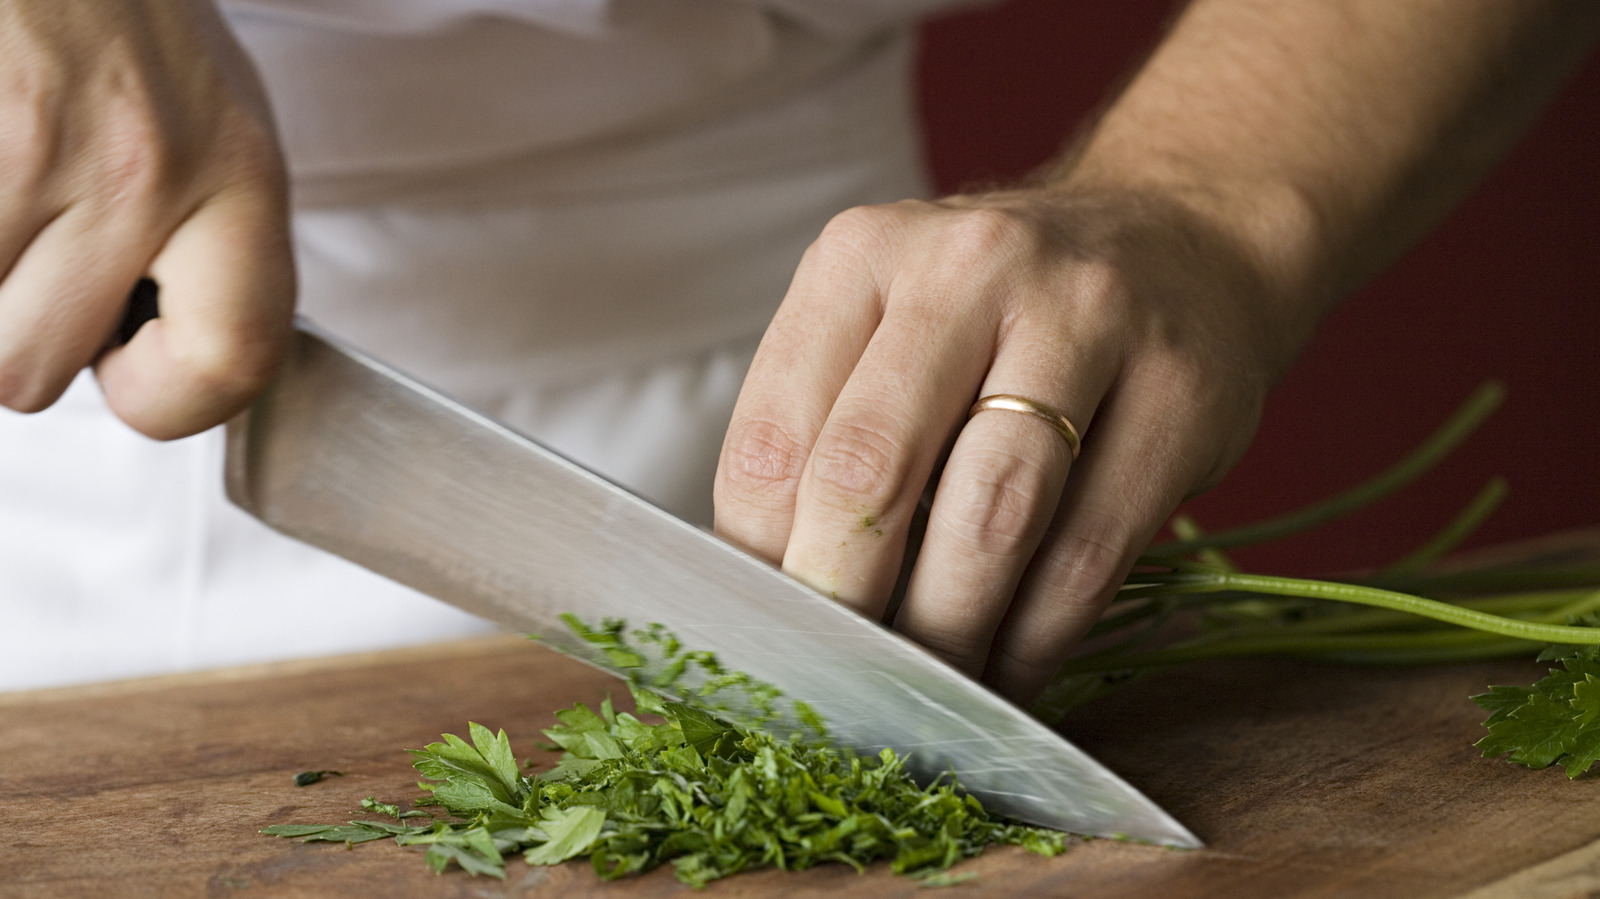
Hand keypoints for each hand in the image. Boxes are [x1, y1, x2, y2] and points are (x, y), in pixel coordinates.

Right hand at [0, 0, 293, 438]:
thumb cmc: (121, 17)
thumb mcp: (214, 127)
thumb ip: (209, 252)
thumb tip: (173, 369)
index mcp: (239, 176)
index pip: (233, 361)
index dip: (169, 401)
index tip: (131, 372)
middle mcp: (146, 167)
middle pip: (32, 371)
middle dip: (12, 336)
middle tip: (31, 258)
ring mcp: (36, 146)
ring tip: (9, 197)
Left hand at [714, 187, 1315, 703]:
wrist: (1180, 239)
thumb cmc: (1003, 311)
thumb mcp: (891, 323)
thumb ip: (825, 428)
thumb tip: (772, 590)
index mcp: (862, 255)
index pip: (773, 439)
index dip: (761, 564)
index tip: (771, 636)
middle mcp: (968, 268)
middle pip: (870, 474)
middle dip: (844, 607)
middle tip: (839, 684)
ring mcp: (1087, 320)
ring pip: (989, 521)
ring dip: (946, 635)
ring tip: (926, 692)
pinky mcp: (1180, 394)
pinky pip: (1089, 553)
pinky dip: (1036, 639)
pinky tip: (1008, 672)